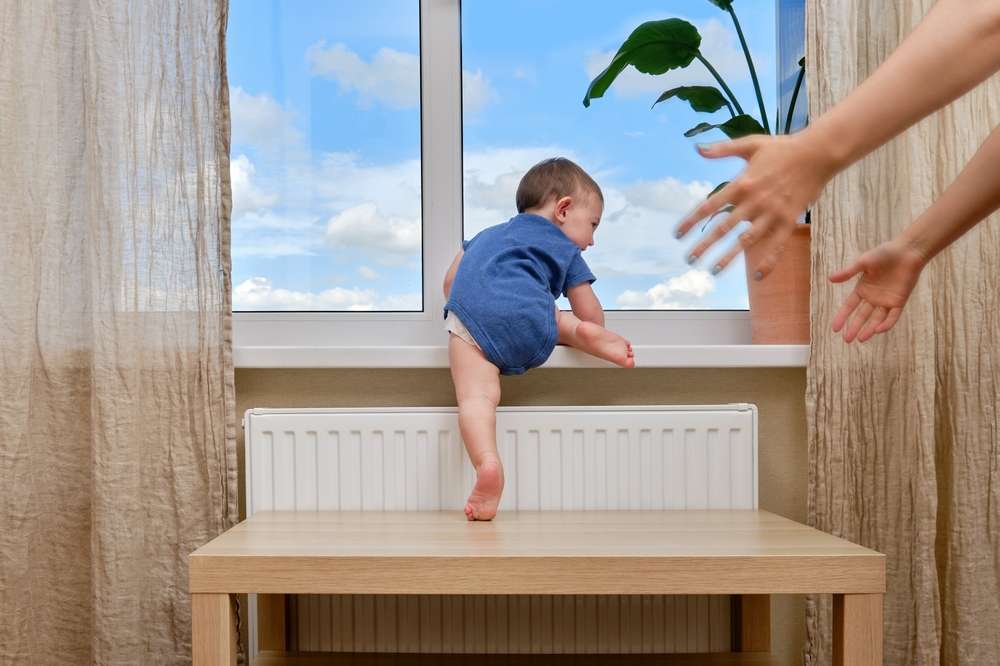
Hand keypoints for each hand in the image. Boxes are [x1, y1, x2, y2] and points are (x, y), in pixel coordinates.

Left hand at [674, 132, 837, 278]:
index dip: (691, 221)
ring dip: (729, 257)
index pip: (710, 206)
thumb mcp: (750, 144)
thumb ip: (722, 149)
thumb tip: (697, 149)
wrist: (818, 152)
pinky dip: (768, 261)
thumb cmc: (783, 147)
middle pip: (723, 228)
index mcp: (742, 183)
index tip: (677, 235)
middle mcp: (754, 201)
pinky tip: (758, 276)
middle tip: (689, 260)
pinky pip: (777, 245)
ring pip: (746, 241)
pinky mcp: (789, 220)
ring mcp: (772, 212)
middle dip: (704, 245)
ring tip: (713, 272)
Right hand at [829, 239, 927, 342]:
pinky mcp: (900, 301)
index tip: (834, 329)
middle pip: (861, 316)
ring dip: (869, 329)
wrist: (907, 251)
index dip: (842, 317)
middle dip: (854, 328)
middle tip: (847, 340)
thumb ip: (848, 272)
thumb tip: (830, 279)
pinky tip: (878, 330)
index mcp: (863, 289)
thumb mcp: (863, 262)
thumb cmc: (885, 253)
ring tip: (860, 339)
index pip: (849, 306)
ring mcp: (886, 301)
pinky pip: (892, 316)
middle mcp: (873, 297)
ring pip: (876, 319)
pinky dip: (886, 324)